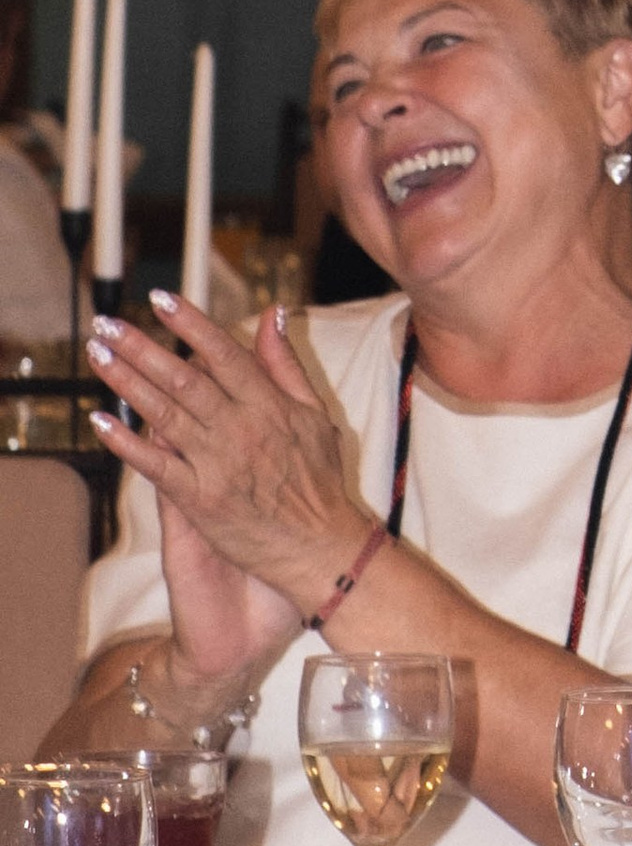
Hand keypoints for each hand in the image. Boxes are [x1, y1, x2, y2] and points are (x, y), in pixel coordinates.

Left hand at [89, 296, 373, 627]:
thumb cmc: (320, 480)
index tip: (159, 298)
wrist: (320, 546)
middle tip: (108, 323)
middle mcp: (241, 429)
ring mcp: (218, 465)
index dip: (189, 323)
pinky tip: (100, 420)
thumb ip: (285, 364)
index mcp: (269, 405)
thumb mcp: (315, 414)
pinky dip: (126, 443)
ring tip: (97, 355)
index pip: (223, 353)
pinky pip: (156, 466)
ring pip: (164, 414)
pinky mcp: (201, 499)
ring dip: (126, 383)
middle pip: (184, 378)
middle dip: (141, 347)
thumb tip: (272, 314)